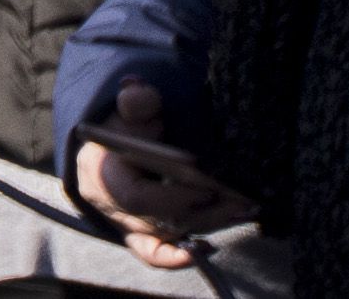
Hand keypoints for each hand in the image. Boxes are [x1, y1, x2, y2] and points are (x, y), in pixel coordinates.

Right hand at [72, 83, 256, 271]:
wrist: (106, 150)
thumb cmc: (120, 129)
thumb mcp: (125, 110)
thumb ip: (134, 101)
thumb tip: (137, 91)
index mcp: (104, 174)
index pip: (137, 197)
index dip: (174, 197)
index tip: (207, 185)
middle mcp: (114, 208)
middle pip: (162, 220)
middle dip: (205, 210)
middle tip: (242, 198)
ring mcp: (127, 226)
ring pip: (170, 234)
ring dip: (209, 224)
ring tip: (244, 208)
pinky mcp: (140, 237)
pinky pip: (155, 254)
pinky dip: (178, 257)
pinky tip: (208, 247)